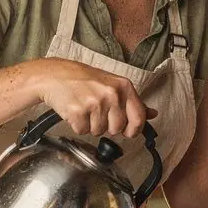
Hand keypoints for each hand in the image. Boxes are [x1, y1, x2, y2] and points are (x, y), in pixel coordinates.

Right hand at [35, 59, 155, 137]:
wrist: (54, 75)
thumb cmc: (84, 80)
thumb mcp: (112, 85)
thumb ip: (133, 102)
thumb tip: (152, 114)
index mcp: (124, 86)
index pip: (138, 118)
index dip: (133, 130)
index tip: (128, 131)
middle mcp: (111, 94)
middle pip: (117, 129)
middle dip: (106, 126)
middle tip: (96, 111)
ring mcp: (94, 103)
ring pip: (99, 132)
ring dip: (90, 125)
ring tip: (84, 108)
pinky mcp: (78, 112)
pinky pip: (83, 131)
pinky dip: (77, 125)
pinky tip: (75, 110)